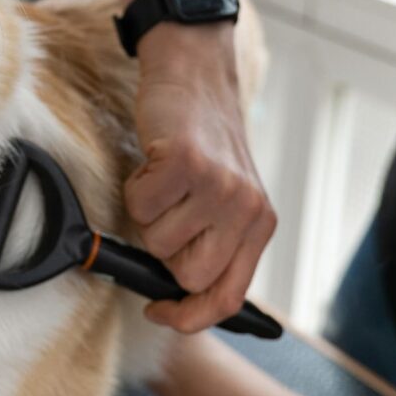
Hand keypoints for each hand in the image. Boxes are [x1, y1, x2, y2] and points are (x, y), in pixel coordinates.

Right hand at [129, 21, 275, 332]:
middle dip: (164, 250)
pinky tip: (154, 165)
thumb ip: (213, 243)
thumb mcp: (225, 198)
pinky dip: (135, 188)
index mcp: (260, 226)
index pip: (227, 298)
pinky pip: (139, 206)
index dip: (188, 316)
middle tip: (168, 212)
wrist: (194, 78)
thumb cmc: (201, 142)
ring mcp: (218, 187)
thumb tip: (173, 295)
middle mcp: (246, 210)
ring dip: (147, 214)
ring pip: (157, 242)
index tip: (159, 311)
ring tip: (164, 182)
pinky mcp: (185, 163)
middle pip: (186, 276)